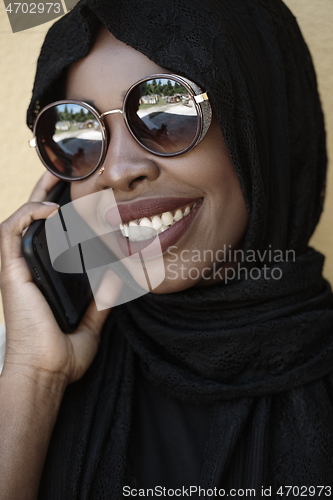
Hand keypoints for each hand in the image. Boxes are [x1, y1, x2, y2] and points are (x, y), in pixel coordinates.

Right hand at [0, 171, 121, 385]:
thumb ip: (103, 300)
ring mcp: (17, 268)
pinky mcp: (10, 271)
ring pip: (19, 219)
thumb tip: (118, 277)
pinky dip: (29, 214)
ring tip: (54, 177)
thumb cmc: (62, 354)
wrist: (46, 372)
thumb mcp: (91, 323)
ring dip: (35, 196)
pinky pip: (11, 231)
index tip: (77, 197)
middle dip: (45, 193)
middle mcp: (28, 268)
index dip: (58, 213)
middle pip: (33, 221)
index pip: (48, 236)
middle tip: (62, 172)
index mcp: (43, 277)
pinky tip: (51, 208)